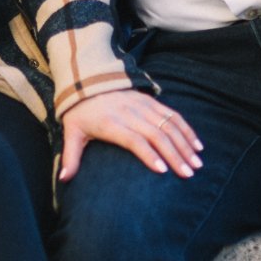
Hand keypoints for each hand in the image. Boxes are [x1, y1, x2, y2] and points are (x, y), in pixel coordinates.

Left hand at [60, 89, 202, 181]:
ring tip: (197, 163)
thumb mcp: (71, 132)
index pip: (134, 139)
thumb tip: (63, 180)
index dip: (149, 154)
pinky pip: (173, 116)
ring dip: (185, 144)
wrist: (89, 81)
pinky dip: (187, 130)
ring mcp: (143, 106)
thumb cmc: (80, 112)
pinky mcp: (151, 102)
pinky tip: (197, 145)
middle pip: (157, 135)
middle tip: (188, 173)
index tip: (163, 170)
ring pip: (169, 125)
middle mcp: (130, 114)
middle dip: (175, 154)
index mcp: (111, 123)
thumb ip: (70, 157)